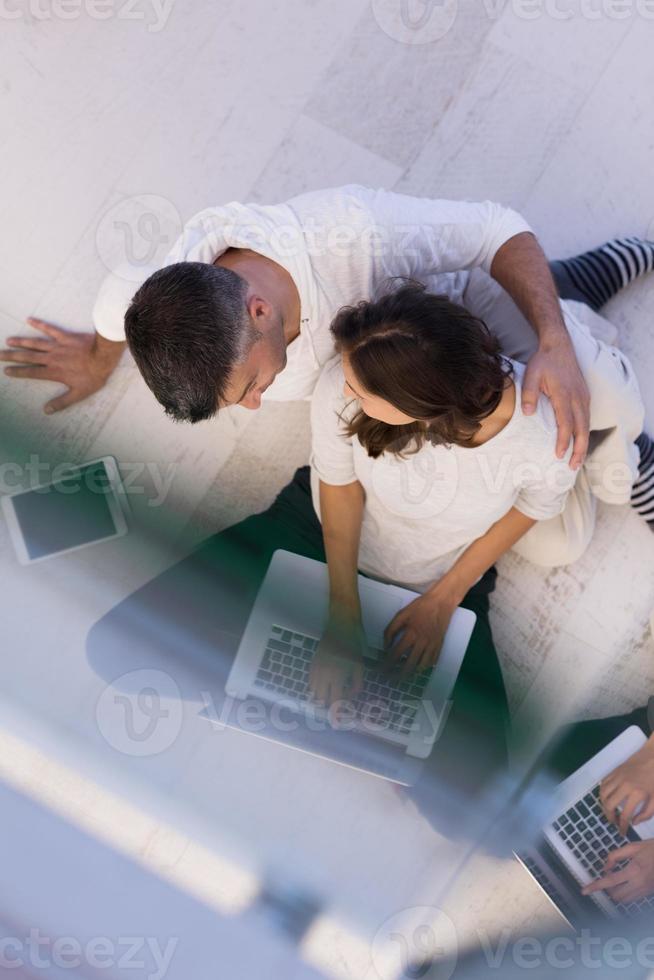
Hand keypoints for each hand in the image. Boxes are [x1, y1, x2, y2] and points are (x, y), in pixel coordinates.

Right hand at [1, 318, 124, 412]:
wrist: (104, 357)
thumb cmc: (94, 376)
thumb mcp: (79, 394)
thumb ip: (62, 402)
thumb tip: (47, 410)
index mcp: (53, 372)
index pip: (31, 372)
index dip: (18, 372)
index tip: (6, 370)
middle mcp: (51, 358)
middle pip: (28, 357)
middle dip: (12, 356)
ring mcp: (57, 346)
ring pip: (35, 343)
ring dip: (21, 342)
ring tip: (9, 340)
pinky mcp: (65, 336)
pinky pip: (50, 329)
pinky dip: (39, 324)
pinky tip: (29, 319)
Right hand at [308, 611, 365, 711]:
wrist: (340, 623)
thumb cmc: (353, 643)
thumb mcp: (360, 665)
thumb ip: (356, 684)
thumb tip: (352, 697)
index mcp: (337, 675)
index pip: (335, 701)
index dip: (337, 714)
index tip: (338, 724)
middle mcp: (323, 674)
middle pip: (322, 700)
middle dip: (329, 708)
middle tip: (338, 711)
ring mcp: (316, 668)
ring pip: (314, 692)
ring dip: (322, 698)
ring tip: (332, 699)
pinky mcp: (312, 663)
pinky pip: (310, 682)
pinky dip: (316, 689)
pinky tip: (325, 688)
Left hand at [384, 581, 458, 673]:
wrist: (441, 602)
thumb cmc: (421, 607)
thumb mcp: (401, 614)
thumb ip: (390, 630)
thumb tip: (386, 645)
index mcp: (411, 634)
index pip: (396, 654)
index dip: (387, 664)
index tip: (381, 669)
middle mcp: (422, 642)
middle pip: (409, 665)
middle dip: (398, 675)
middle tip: (391, 678)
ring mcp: (432, 645)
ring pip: (422, 666)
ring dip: (412, 673)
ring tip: (404, 675)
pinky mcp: (439, 645)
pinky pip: (431, 662)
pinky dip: (424, 667)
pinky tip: (417, 667)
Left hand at [522, 338, 589, 469]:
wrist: (559, 346)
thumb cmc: (543, 362)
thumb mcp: (531, 375)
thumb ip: (529, 394)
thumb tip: (528, 414)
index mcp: (564, 395)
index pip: (566, 423)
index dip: (564, 440)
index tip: (559, 455)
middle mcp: (578, 398)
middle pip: (582, 429)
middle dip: (578, 449)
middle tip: (572, 467)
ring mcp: (583, 397)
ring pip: (586, 425)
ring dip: (583, 444)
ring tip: (577, 461)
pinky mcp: (584, 396)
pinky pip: (586, 418)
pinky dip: (584, 433)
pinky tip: (579, 442)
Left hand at [582, 840, 653, 904]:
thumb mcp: (633, 846)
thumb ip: (615, 856)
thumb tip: (605, 867)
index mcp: (634, 870)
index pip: (609, 882)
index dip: (595, 887)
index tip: (584, 890)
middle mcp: (639, 884)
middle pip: (616, 895)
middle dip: (606, 890)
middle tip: (605, 878)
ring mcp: (646, 890)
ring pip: (624, 900)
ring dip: (616, 893)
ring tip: (615, 881)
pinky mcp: (649, 893)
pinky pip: (633, 899)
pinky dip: (625, 894)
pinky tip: (625, 884)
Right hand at [599, 737, 653, 834]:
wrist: (653, 757)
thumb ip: (646, 813)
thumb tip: (634, 822)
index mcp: (637, 794)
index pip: (625, 815)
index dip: (622, 826)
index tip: (622, 832)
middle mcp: (624, 786)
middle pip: (609, 805)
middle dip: (610, 817)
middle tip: (613, 822)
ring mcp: (617, 777)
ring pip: (603, 794)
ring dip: (603, 805)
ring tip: (609, 811)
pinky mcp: (614, 771)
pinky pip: (603, 784)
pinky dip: (602, 793)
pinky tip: (607, 797)